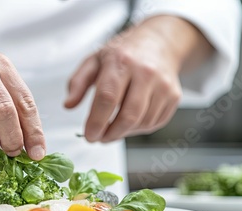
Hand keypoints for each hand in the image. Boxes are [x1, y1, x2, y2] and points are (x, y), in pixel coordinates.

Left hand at [65, 16, 212, 141]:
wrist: (159, 41)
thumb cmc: (122, 53)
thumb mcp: (94, 61)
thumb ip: (77, 83)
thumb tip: (68, 106)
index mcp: (121, 61)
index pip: (107, 98)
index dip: (96, 122)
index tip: (88, 135)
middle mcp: (145, 72)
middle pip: (128, 116)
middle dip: (110, 134)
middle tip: (98, 138)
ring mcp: (163, 85)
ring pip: (142, 123)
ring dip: (123, 133)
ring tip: (111, 129)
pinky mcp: (174, 96)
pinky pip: (154, 123)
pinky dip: (137, 129)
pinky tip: (128, 122)